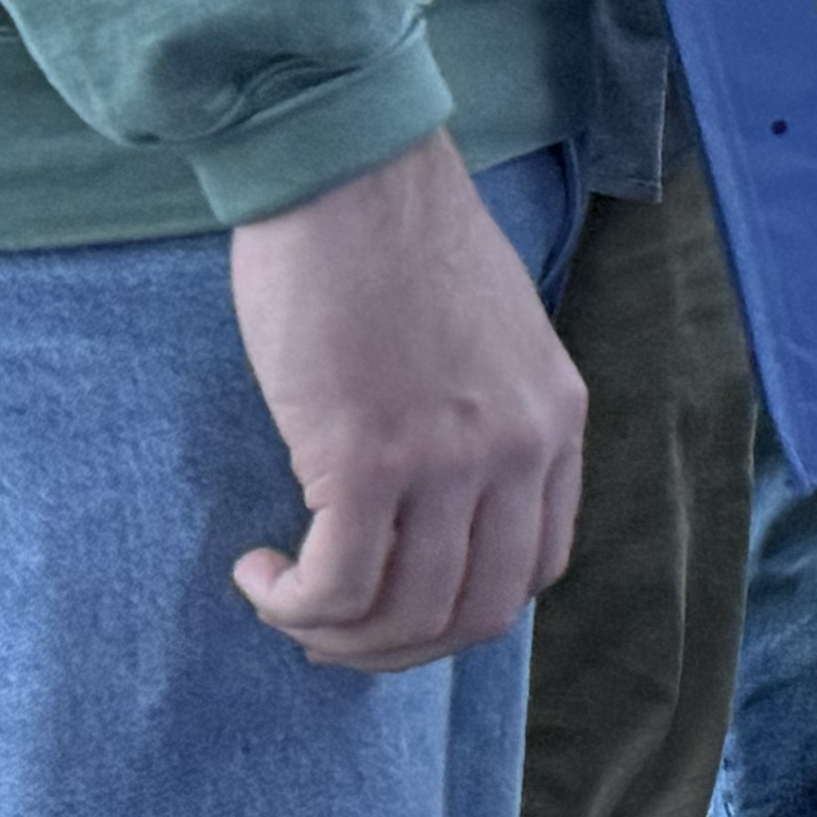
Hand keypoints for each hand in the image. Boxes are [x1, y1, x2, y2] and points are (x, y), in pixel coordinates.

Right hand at [226, 131, 584, 672]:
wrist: (350, 170)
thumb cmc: (396, 241)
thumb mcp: (491, 337)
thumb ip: (486, 418)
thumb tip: (438, 508)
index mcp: (556, 417)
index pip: (536, 566)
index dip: (460, 607)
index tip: (395, 597)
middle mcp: (520, 446)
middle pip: (477, 614)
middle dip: (397, 647)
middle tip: (329, 626)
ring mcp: (452, 456)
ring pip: (406, 615)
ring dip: (334, 633)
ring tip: (285, 599)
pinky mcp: (369, 455)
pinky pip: (337, 586)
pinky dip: (293, 602)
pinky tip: (260, 570)